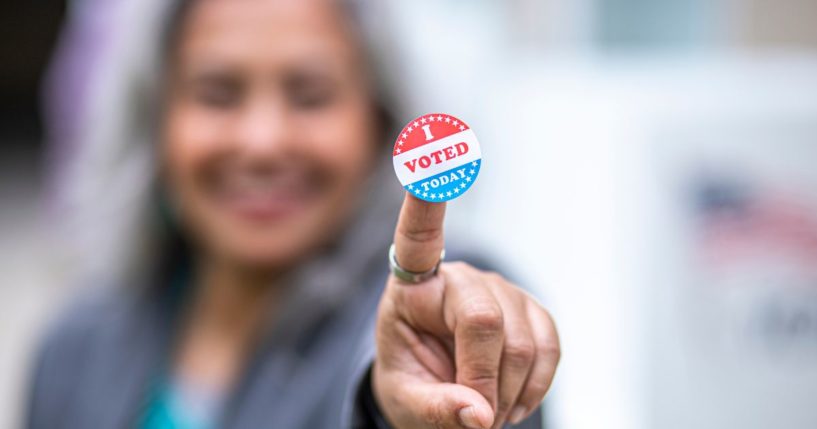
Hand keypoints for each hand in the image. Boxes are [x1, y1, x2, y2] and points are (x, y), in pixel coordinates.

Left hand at [372, 194, 559, 428]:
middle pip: (483, 320)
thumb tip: (478, 415)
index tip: (431, 151)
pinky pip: (549, 347)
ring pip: (521, 342)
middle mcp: (458, 277)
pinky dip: (535, 386)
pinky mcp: (532, 308)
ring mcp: (500, 289)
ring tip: (487, 407)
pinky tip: (512, 398)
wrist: (439, 390)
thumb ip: (436, 408)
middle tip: (475, 415)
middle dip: (483, 380)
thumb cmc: (412, 381)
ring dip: (508, 392)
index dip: (427, 196)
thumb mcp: (405, 400)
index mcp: (414, 286)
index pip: (418, 235)